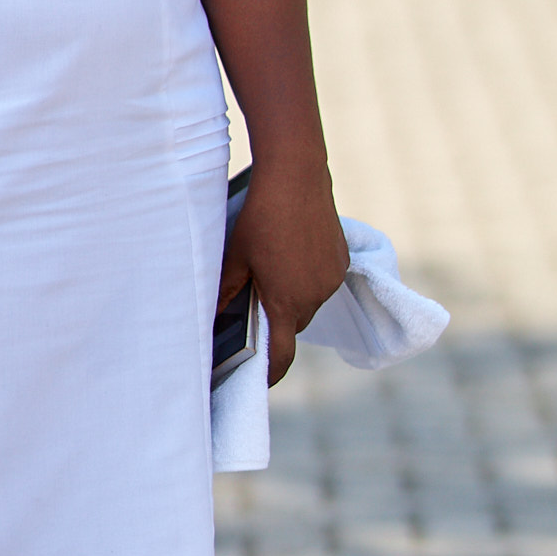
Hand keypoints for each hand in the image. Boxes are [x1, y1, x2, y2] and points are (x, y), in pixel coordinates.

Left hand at [219, 161, 347, 386]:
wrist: (296, 175)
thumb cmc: (260, 217)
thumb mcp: (236, 256)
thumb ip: (227, 292)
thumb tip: (215, 318)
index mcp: (287, 302)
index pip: (281, 354)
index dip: (270, 372)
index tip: (260, 379)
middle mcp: (315, 296)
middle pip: (295, 323)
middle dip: (277, 320)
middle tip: (256, 304)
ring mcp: (332, 278)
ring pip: (309, 301)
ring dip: (293, 296)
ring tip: (273, 271)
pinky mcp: (341, 259)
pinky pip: (323, 280)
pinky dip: (308, 276)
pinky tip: (292, 253)